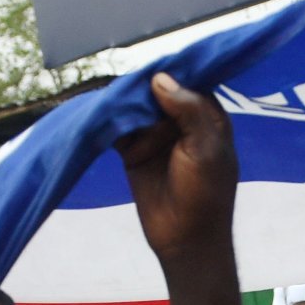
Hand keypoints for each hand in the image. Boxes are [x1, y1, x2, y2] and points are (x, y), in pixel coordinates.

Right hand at [115, 71, 237, 262]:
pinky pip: (118, 129)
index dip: (170, 72)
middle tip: (122, 79)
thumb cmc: (205, 195)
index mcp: (207, 117)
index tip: (150, 63)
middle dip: (140, 85)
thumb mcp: (205, 149)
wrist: (185, 241)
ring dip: (121, 101)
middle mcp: (181, 121)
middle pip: (156, 92)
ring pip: (135, 108)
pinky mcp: (133, 151)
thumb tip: (159, 79)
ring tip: (108, 93)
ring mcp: (156, 136)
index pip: (187, 83)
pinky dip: (107, 120)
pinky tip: (97, 111)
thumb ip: (189, 110)